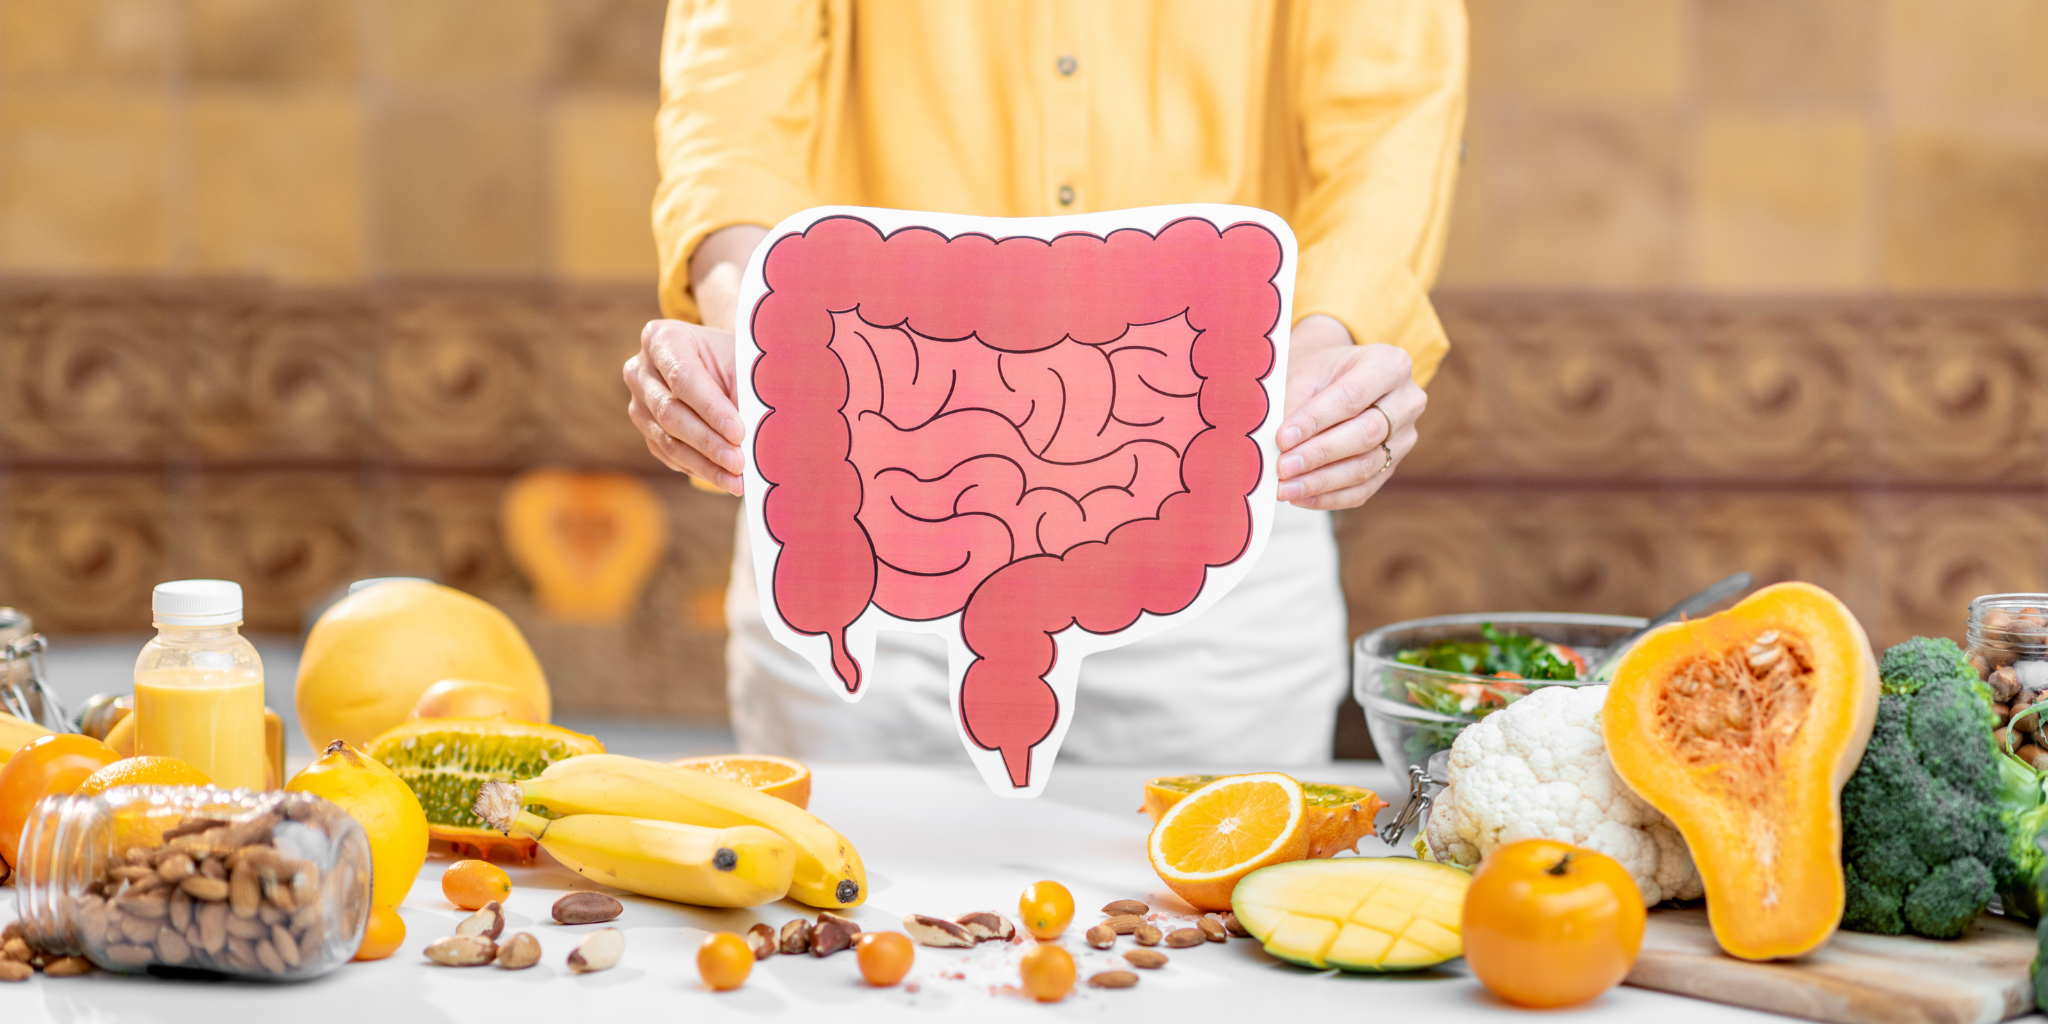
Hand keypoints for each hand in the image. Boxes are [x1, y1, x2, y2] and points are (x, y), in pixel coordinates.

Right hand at [625, 321, 743, 493]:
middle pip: (670, 413)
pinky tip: (725, 479)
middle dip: (708, 442)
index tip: (739, 432)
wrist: (720, 364)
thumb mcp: (742, 362)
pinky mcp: (646, 430)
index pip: (683, 378)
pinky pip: (668, 455)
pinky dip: (699, 469)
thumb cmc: (733, 359)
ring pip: (667, 440)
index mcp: (662, 338)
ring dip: (705, 463)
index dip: (711, 409)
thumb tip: (754, 437)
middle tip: (739, 462)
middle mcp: (640, 370)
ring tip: (737, 479)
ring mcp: (638, 403)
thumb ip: (744, 391)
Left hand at [1275, 314, 1425, 509]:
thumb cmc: (1319, 372)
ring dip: (1321, 482)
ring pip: (1365, 467)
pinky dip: (1329, 497)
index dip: (1316, 421)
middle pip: (1366, 434)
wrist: (1335, 378)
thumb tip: (1276, 447)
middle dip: (1319, 454)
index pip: (1351, 397)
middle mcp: (1407, 401)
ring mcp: (1405, 437)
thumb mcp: (1305, 373)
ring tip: (1285, 487)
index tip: (1283, 438)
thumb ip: (1293, 405)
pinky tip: (1300, 497)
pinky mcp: (1393, 465)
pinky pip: (1363, 490)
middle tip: (1283, 467)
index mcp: (1389, 364)